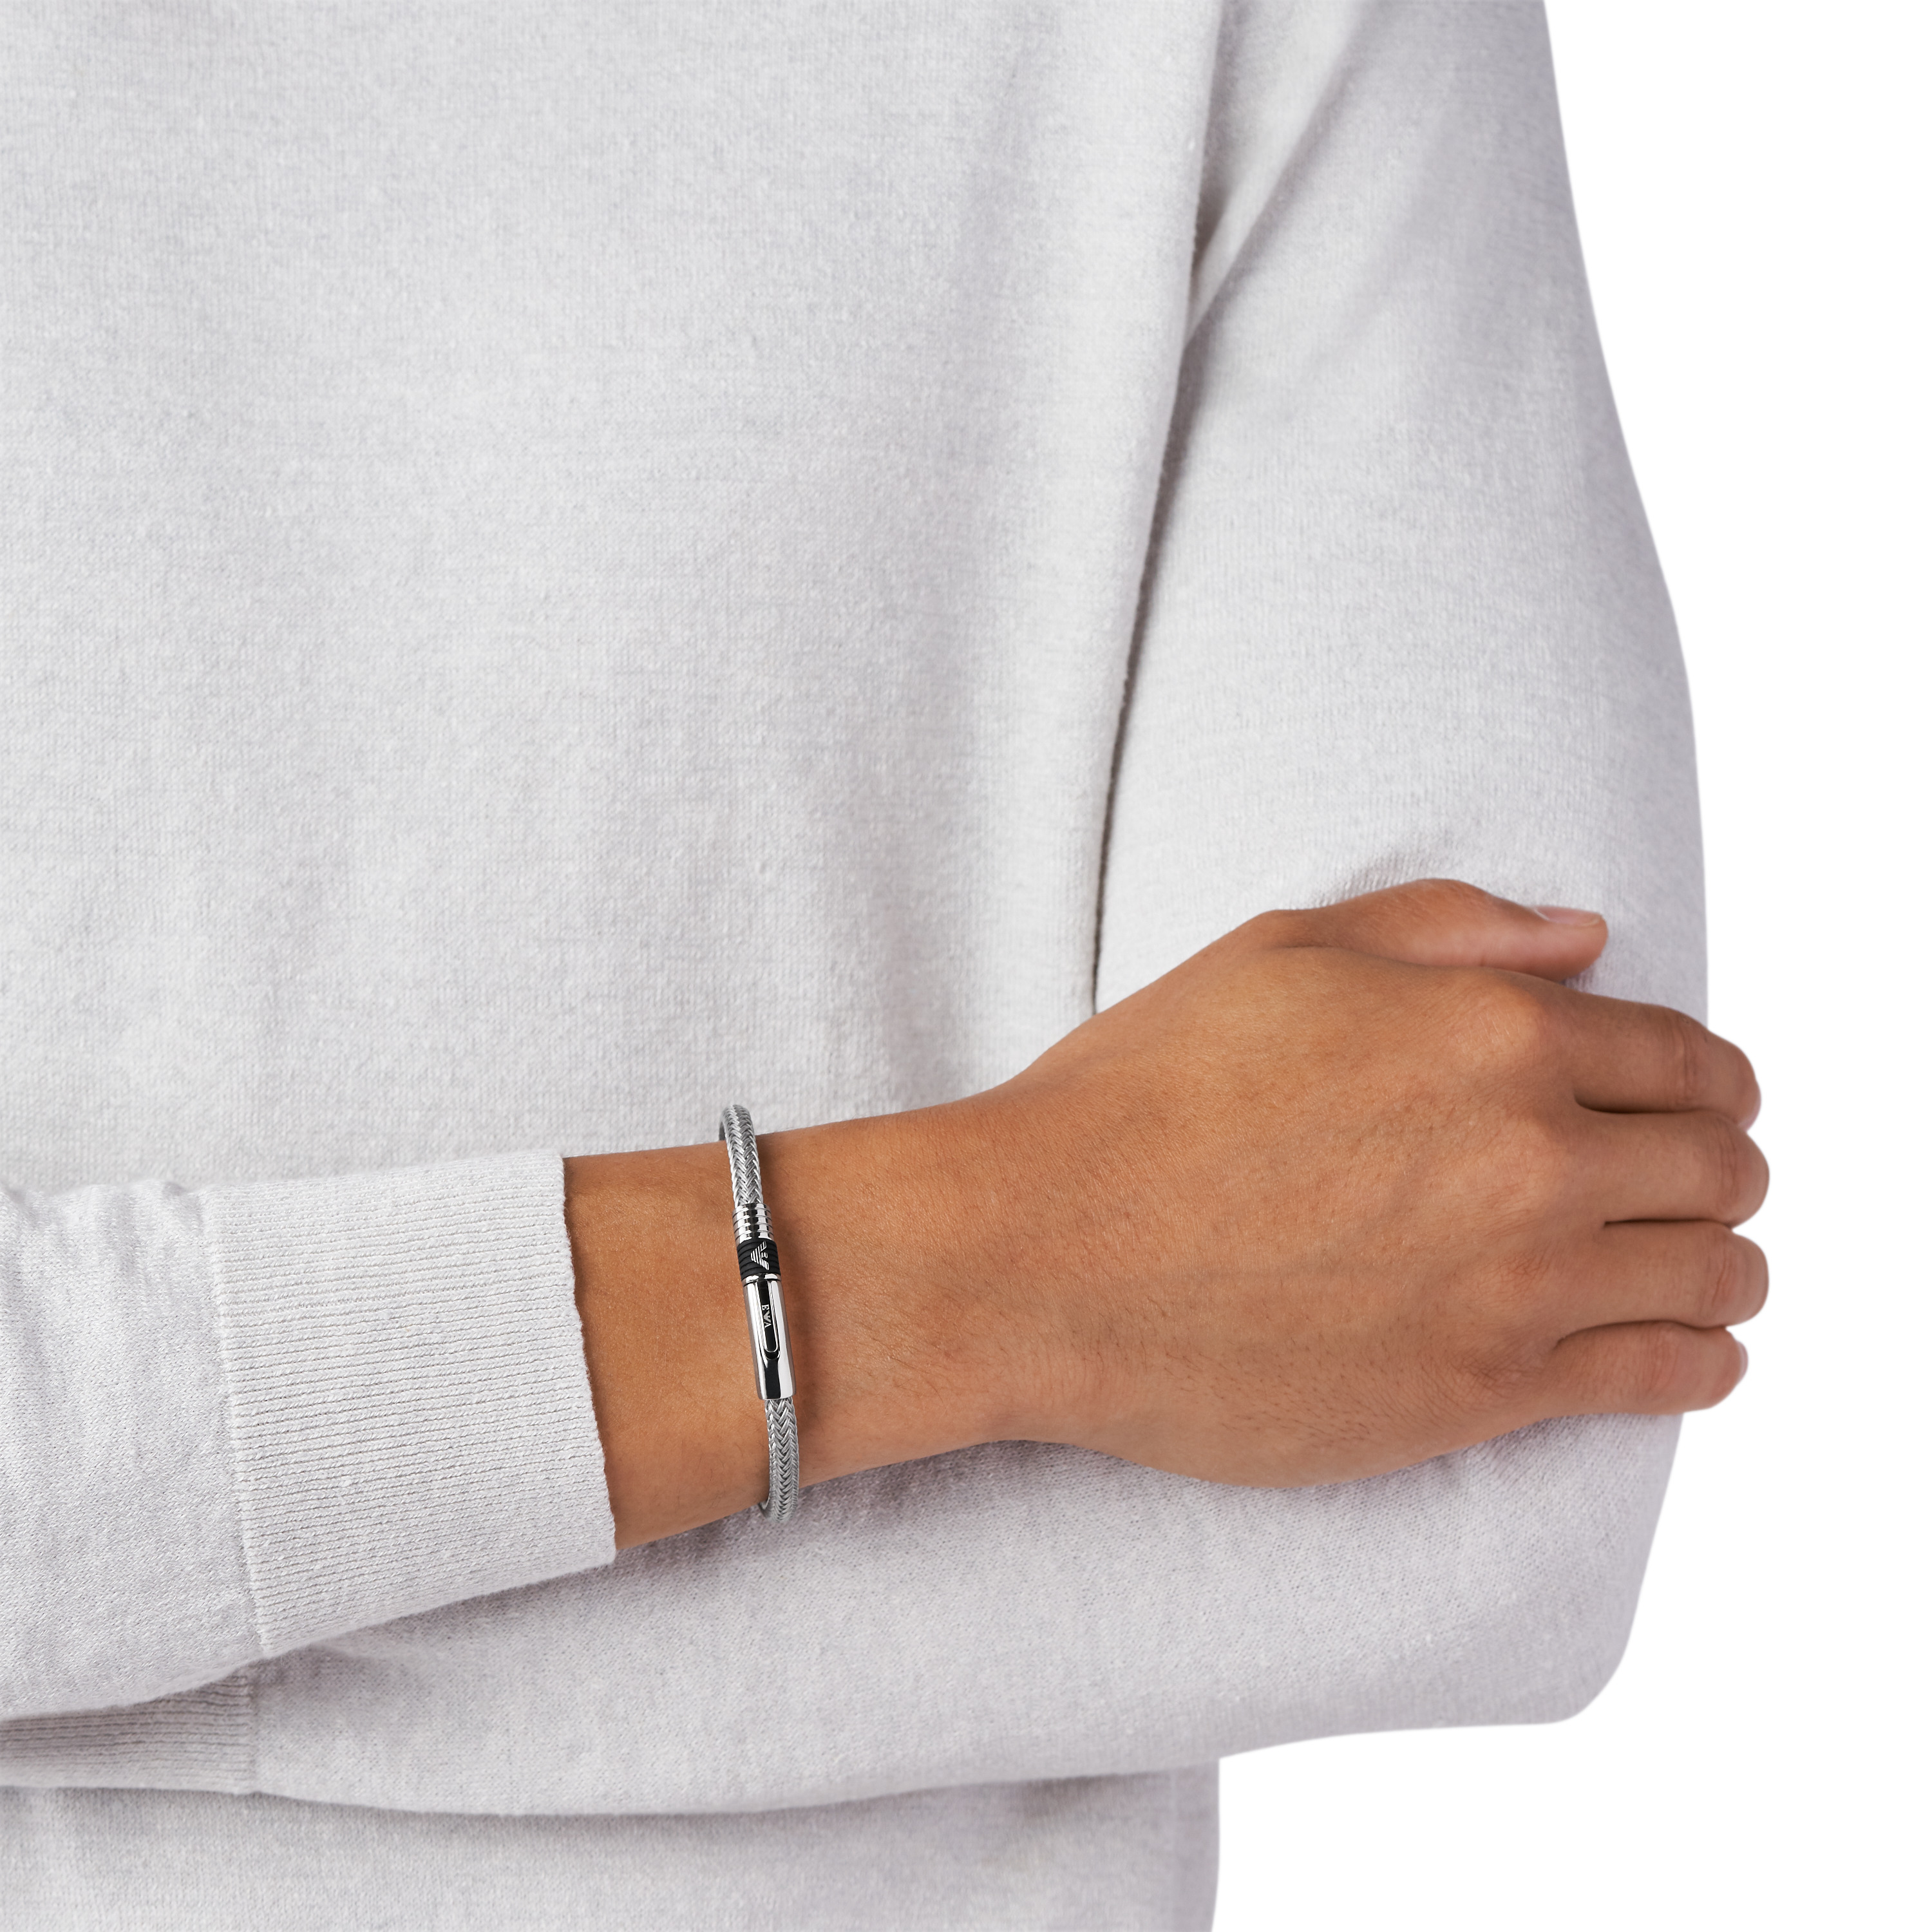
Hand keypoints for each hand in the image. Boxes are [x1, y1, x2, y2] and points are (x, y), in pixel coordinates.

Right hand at [569, 881, 1766, 1542]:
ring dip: (1726, 1260)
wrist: (1040, 1257)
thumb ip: (1449, 928)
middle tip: (1695, 1178)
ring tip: (1702, 1263)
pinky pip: (1666, 1382)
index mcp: (1493, 1033)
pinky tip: (1691, 1350)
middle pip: (1722, 1164)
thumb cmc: (1139, 1094)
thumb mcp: (1280, 950)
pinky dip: (1703, 1360)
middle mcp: (1532, 1155)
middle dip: (1723, 1164)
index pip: (1686, 1056)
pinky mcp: (1483, 1393)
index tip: (1694, 1099)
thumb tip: (1587, 940)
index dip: (1707, 1078)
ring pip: (1719, 1273)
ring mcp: (1516, 1282)